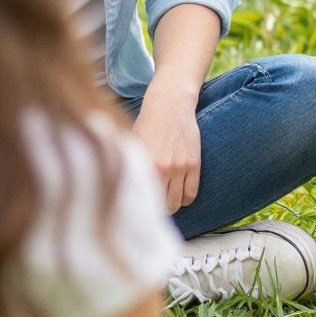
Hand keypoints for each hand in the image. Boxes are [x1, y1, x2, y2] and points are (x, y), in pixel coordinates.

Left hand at [132, 75, 202, 215]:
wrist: (170, 105)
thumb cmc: (147, 125)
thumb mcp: (133, 145)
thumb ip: (131, 167)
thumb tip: (122, 190)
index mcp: (143, 165)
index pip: (143, 199)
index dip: (142, 208)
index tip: (141, 210)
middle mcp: (161, 168)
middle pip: (163, 206)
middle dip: (159, 210)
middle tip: (156, 208)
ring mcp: (179, 167)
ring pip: (178, 202)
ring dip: (173, 206)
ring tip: (168, 202)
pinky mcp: (194, 163)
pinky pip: (192, 192)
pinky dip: (186, 198)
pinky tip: (180, 194)